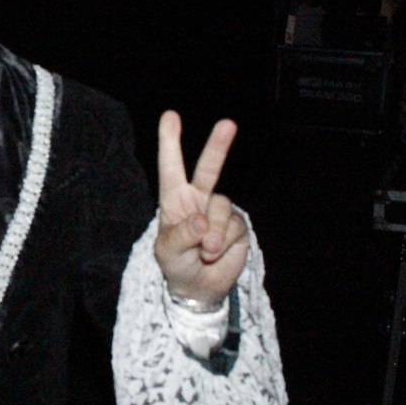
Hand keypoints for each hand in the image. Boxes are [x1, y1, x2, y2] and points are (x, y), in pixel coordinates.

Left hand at [153, 110, 248, 303]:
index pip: (171, 167)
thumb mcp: (168, 252)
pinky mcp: (238, 225)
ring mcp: (219, 211)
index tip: (170, 116)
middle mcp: (198, 200)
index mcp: (175, 200)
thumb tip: (202, 220)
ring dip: (214, 233)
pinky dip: (224, 243)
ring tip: (205, 252)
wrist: (199, 288)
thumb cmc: (176, 265)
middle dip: (218, 146)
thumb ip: (181, 235)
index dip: (170, 142)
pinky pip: (235, 227)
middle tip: (228, 124)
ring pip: (222, 207)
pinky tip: (215, 255)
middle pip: (209, 168)